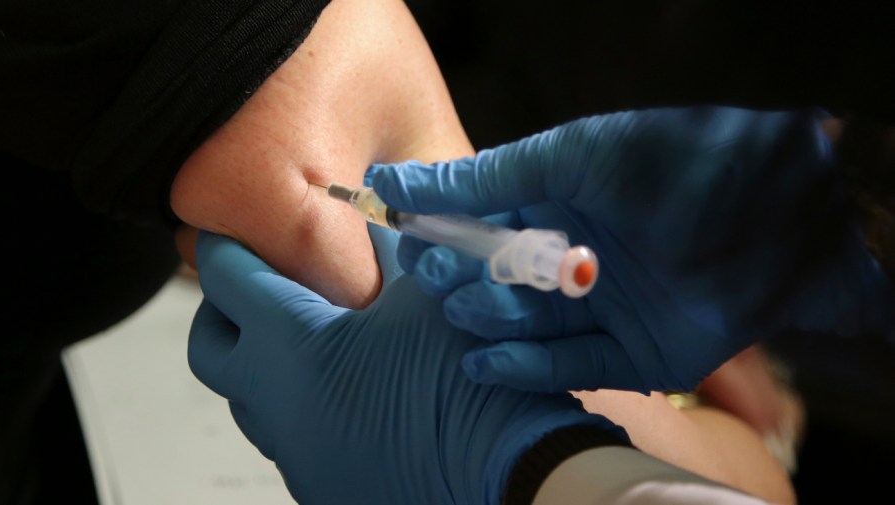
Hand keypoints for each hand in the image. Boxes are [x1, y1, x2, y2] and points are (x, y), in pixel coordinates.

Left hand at [188, 232, 626, 504]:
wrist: (504, 472)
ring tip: (306, 336)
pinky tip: (342, 387)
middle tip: (256, 285)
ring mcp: (291, 450)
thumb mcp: (427, 295)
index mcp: (289, 344)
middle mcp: (272, 402)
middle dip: (222, 309)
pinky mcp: (315, 482)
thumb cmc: (464, 380)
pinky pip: (283, 434)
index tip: (232, 232)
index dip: (226, 245)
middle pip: (208, 345)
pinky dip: (294, 402)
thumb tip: (376, 216)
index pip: (225, 277)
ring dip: (259, 360)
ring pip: (244, 396)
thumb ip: (392, 249)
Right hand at [371, 106, 894, 393]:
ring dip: (488, 319)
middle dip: (460, 279)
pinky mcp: (635, 357)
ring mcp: (604, 310)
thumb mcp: (570, 156)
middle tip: (436, 275)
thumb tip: (396, 182)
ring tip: (468, 307)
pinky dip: (525, 368)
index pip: (479, 224)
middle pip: (496, 281)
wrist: (779, 211)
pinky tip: (485, 359)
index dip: (439, 232)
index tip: (404, 236)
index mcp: (561, 204)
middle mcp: (578, 259)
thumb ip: (485, 179)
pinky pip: (568, 368)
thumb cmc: (672, 164)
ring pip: (524, 327)